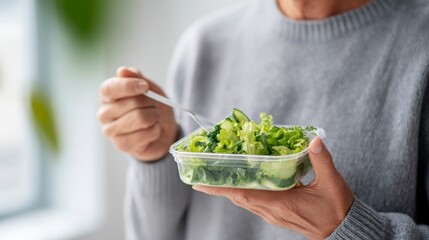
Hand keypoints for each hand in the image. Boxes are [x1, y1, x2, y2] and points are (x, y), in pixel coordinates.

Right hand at [97, 66, 177, 160]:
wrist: (162, 131)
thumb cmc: (151, 107)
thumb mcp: (148, 88)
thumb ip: (136, 78)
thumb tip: (122, 70)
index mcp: (107, 96)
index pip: (109, 88)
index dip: (128, 86)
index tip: (145, 86)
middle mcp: (104, 114)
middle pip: (130, 103)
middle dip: (150, 102)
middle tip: (154, 105)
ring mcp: (111, 131)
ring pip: (140, 118)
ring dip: (154, 116)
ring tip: (154, 117)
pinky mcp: (122, 145)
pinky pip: (146, 133)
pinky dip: (156, 130)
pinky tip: (152, 130)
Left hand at [193, 137, 353, 238]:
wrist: (343, 231)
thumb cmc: (336, 209)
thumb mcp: (332, 183)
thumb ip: (322, 161)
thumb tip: (314, 140)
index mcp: (281, 204)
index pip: (244, 195)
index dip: (220, 189)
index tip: (199, 183)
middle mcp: (272, 211)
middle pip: (239, 198)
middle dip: (220, 187)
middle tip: (204, 173)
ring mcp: (273, 215)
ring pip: (245, 201)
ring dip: (230, 189)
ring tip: (218, 176)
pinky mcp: (277, 214)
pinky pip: (254, 203)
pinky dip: (244, 192)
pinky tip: (244, 182)